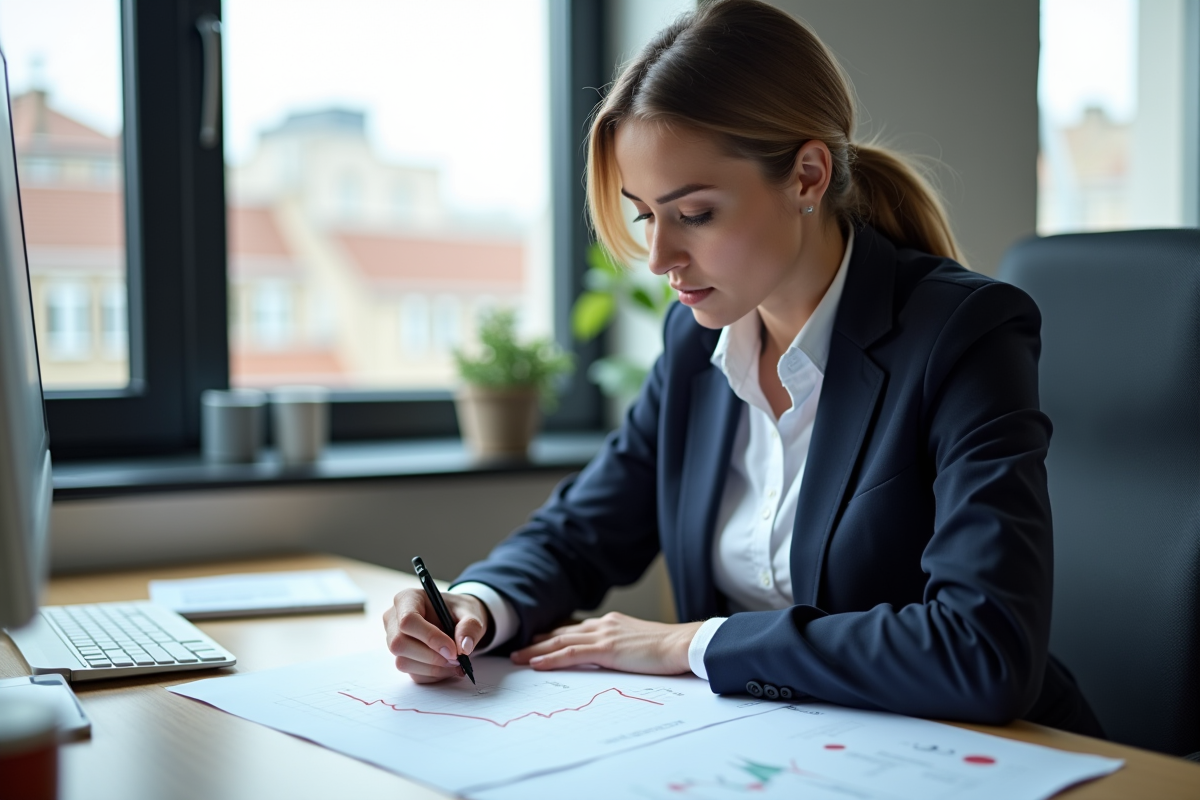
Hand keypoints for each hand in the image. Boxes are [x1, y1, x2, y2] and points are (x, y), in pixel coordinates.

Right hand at [383, 588, 487, 683]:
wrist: (458, 620)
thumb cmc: (458, 611)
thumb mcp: (470, 612)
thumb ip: (470, 626)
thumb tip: (464, 648)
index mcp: (408, 599)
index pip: (408, 620)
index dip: (430, 637)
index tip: (453, 650)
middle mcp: (394, 619)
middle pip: (400, 643)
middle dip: (431, 657)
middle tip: (457, 659)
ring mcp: (394, 640)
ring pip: (403, 662)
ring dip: (433, 668)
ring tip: (456, 664)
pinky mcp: (401, 657)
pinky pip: (412, 673)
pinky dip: (433, 675)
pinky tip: (448, 668)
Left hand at [511, 612, 703, 674]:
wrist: (682, 643)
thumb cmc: (667, 648)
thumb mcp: (638, 644)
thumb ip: (620, 647)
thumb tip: (608, 658)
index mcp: (612, 623)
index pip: (576, 629)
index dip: (554, 636)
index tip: (538, 641)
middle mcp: (604, 625)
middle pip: (562, 633)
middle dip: (538, 642)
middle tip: (519, 650)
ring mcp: (603, 635)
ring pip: (560, 642)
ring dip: (536, 650)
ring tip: (517, 658)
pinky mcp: (606, 649)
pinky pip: (571, 654)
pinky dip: (551, 658)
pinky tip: (536, 664)